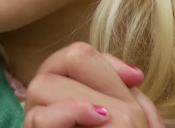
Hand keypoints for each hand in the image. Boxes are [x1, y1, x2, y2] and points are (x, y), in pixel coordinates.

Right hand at [23, 42, 164, 127]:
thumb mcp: (135, 118)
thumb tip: (133, 74)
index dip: (107, 61)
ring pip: (41, 85)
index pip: (77, 54)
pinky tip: (98, 118)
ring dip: (82, 96)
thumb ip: (130, 95)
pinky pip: (37, 118)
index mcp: (69, 91)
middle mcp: (48, 103)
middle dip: (98, 74)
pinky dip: (69, 112)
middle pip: (60, 59)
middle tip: (126, 105)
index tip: (137, 78)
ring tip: (108, 116)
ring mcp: (37, 121)